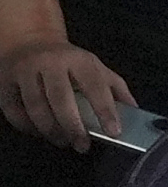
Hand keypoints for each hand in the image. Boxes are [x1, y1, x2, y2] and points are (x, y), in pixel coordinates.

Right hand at [0, 37, 128, 150]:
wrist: (30, 41)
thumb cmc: (68, 60)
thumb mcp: (95, 67)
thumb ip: (115, 87)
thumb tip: (134, 110)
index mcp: (79, 59)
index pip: (95, 85)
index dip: (105, 109)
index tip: (114, 131)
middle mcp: (51, 63)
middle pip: (61, 98)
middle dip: (72, 126)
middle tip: (82, 145)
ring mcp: (25, 72)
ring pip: (35, 106)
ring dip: (49, 129)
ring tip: (63, 141)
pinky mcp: (5, 83)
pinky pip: (13, 111)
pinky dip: (26, 127)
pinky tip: (39, 133)